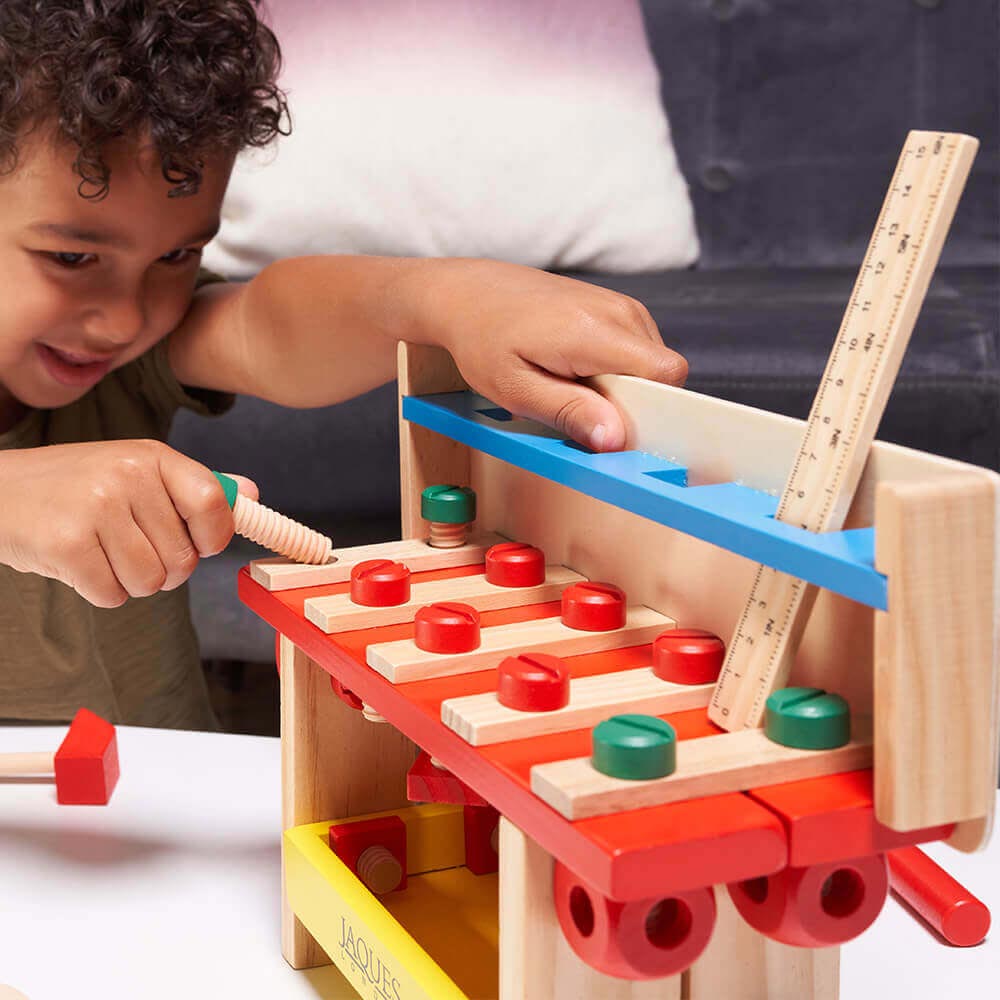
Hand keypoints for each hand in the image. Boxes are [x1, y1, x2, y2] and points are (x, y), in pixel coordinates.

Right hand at [0, 440, 257, 607]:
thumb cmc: (72, 487)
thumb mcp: (133, 471)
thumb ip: (192, 486)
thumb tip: (250, 493)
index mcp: (151, 457)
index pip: (214, 502)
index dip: (215, 537)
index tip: (201, 545)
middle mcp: (127, 477)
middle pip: (184, 559)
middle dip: (163, 568)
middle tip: (128, 548)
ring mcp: (96, 509)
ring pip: (152, 582)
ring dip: (130, 581)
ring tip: (103, 553)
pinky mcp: (68, 544)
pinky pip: (113, 594)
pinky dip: (100, 590)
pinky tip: (80, 563)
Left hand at [416, 259, 687, 451]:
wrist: (468, 293)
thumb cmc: (484, 341)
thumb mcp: (516, 389)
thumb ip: (569, 413)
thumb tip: (615, 439)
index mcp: (596, 332)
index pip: (667, 373)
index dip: (654, 408)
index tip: (616, 424)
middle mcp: (617, 311)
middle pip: (663, 372)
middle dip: (632, 401)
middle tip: (578, 405)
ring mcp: (620, 303)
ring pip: (651, 361)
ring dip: (621, 385)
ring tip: (571, 382)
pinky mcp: (615, 305)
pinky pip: (637, 349)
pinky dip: (615, 367)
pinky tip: (575, 366)